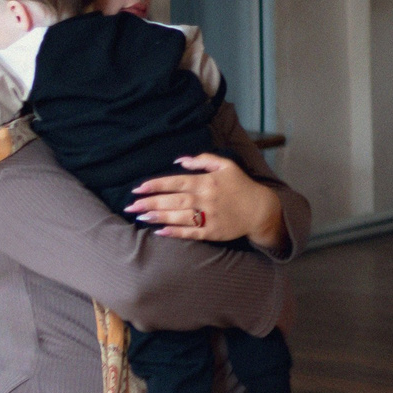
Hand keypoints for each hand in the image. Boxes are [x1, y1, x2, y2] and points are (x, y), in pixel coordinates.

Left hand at [129, 152, 286, 249]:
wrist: (260, 209)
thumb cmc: (241, 185)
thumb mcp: (226, 165)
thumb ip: (203, 160)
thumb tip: (179, 160)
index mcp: (207, 182)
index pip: (176, 182)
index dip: (155, 185)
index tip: (138, 188)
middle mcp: (206, 199)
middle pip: (173, 200)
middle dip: (150, 203)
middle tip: (131, 206)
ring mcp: (209, 217)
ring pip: (179, 217)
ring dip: (159, 217)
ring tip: (141, 217)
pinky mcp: (212, 232)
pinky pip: (190, 233)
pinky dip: (175, 232)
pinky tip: (160, 231)